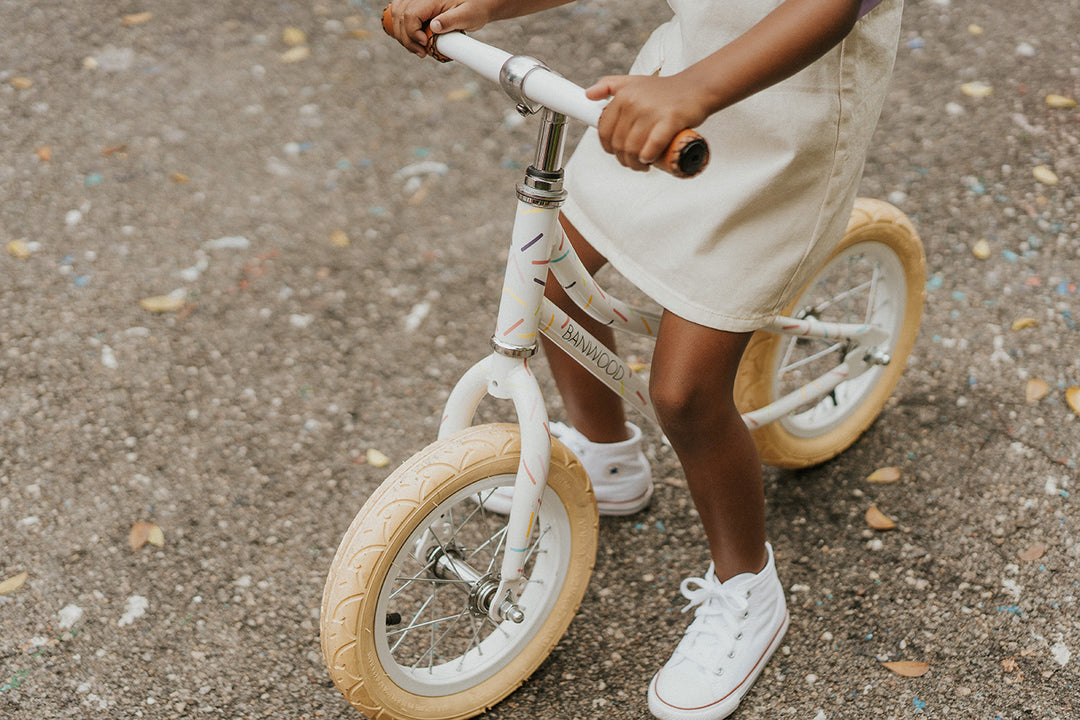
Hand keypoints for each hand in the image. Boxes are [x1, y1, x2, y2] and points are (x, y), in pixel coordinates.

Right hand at [385, 0, 497, 56]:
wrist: (479, 2)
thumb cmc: (476, 8)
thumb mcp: (467, 15)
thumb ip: (450, 21)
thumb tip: (434, 28)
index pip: (410, 14)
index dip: (412, 32)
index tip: (424, 45)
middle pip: (400, 15)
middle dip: (406, 37)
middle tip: (421, 53)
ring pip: (396, 13)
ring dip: (401, 33)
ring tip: (416, 49)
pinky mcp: (417, 3)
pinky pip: (400, 11)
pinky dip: (402, 26)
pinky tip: (411, 38)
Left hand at [586, 74, 709, 171]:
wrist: (697, 88)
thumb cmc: (665, 90)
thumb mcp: (633, 82)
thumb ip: (609, 85)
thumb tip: (588, 94)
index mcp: (623, 96)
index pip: (605, 131)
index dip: (608, 147)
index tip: (616, 153)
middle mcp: (634, 102)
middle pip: (619, 143)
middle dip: (624, 159)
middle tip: (633, 163)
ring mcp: (652, 111)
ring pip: (633, 148)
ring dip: (636, 164)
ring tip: (642, 165)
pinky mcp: (670, 120)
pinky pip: (652, 146)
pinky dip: (648, 157)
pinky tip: (649, 160)